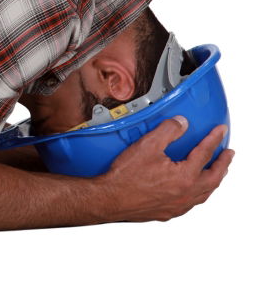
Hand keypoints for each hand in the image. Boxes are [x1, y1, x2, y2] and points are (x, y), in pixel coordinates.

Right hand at [96, 116, 233, 222]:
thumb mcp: (147, 145)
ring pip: (204, 194)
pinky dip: (197, 194)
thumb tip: (181, 124)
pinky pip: (191, 204)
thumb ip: (168, 131)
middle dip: (223, 164)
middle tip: (227, 154)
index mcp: (185, 176)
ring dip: (213, 180)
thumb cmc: (125, 176)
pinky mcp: (167, 213)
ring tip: (215, 173)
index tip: (220, 132)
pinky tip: (191, 191)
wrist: (109, 199)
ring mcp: (178, 206)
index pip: (205, 153)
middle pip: (213, 178)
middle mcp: (185, 194)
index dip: (214, 139)